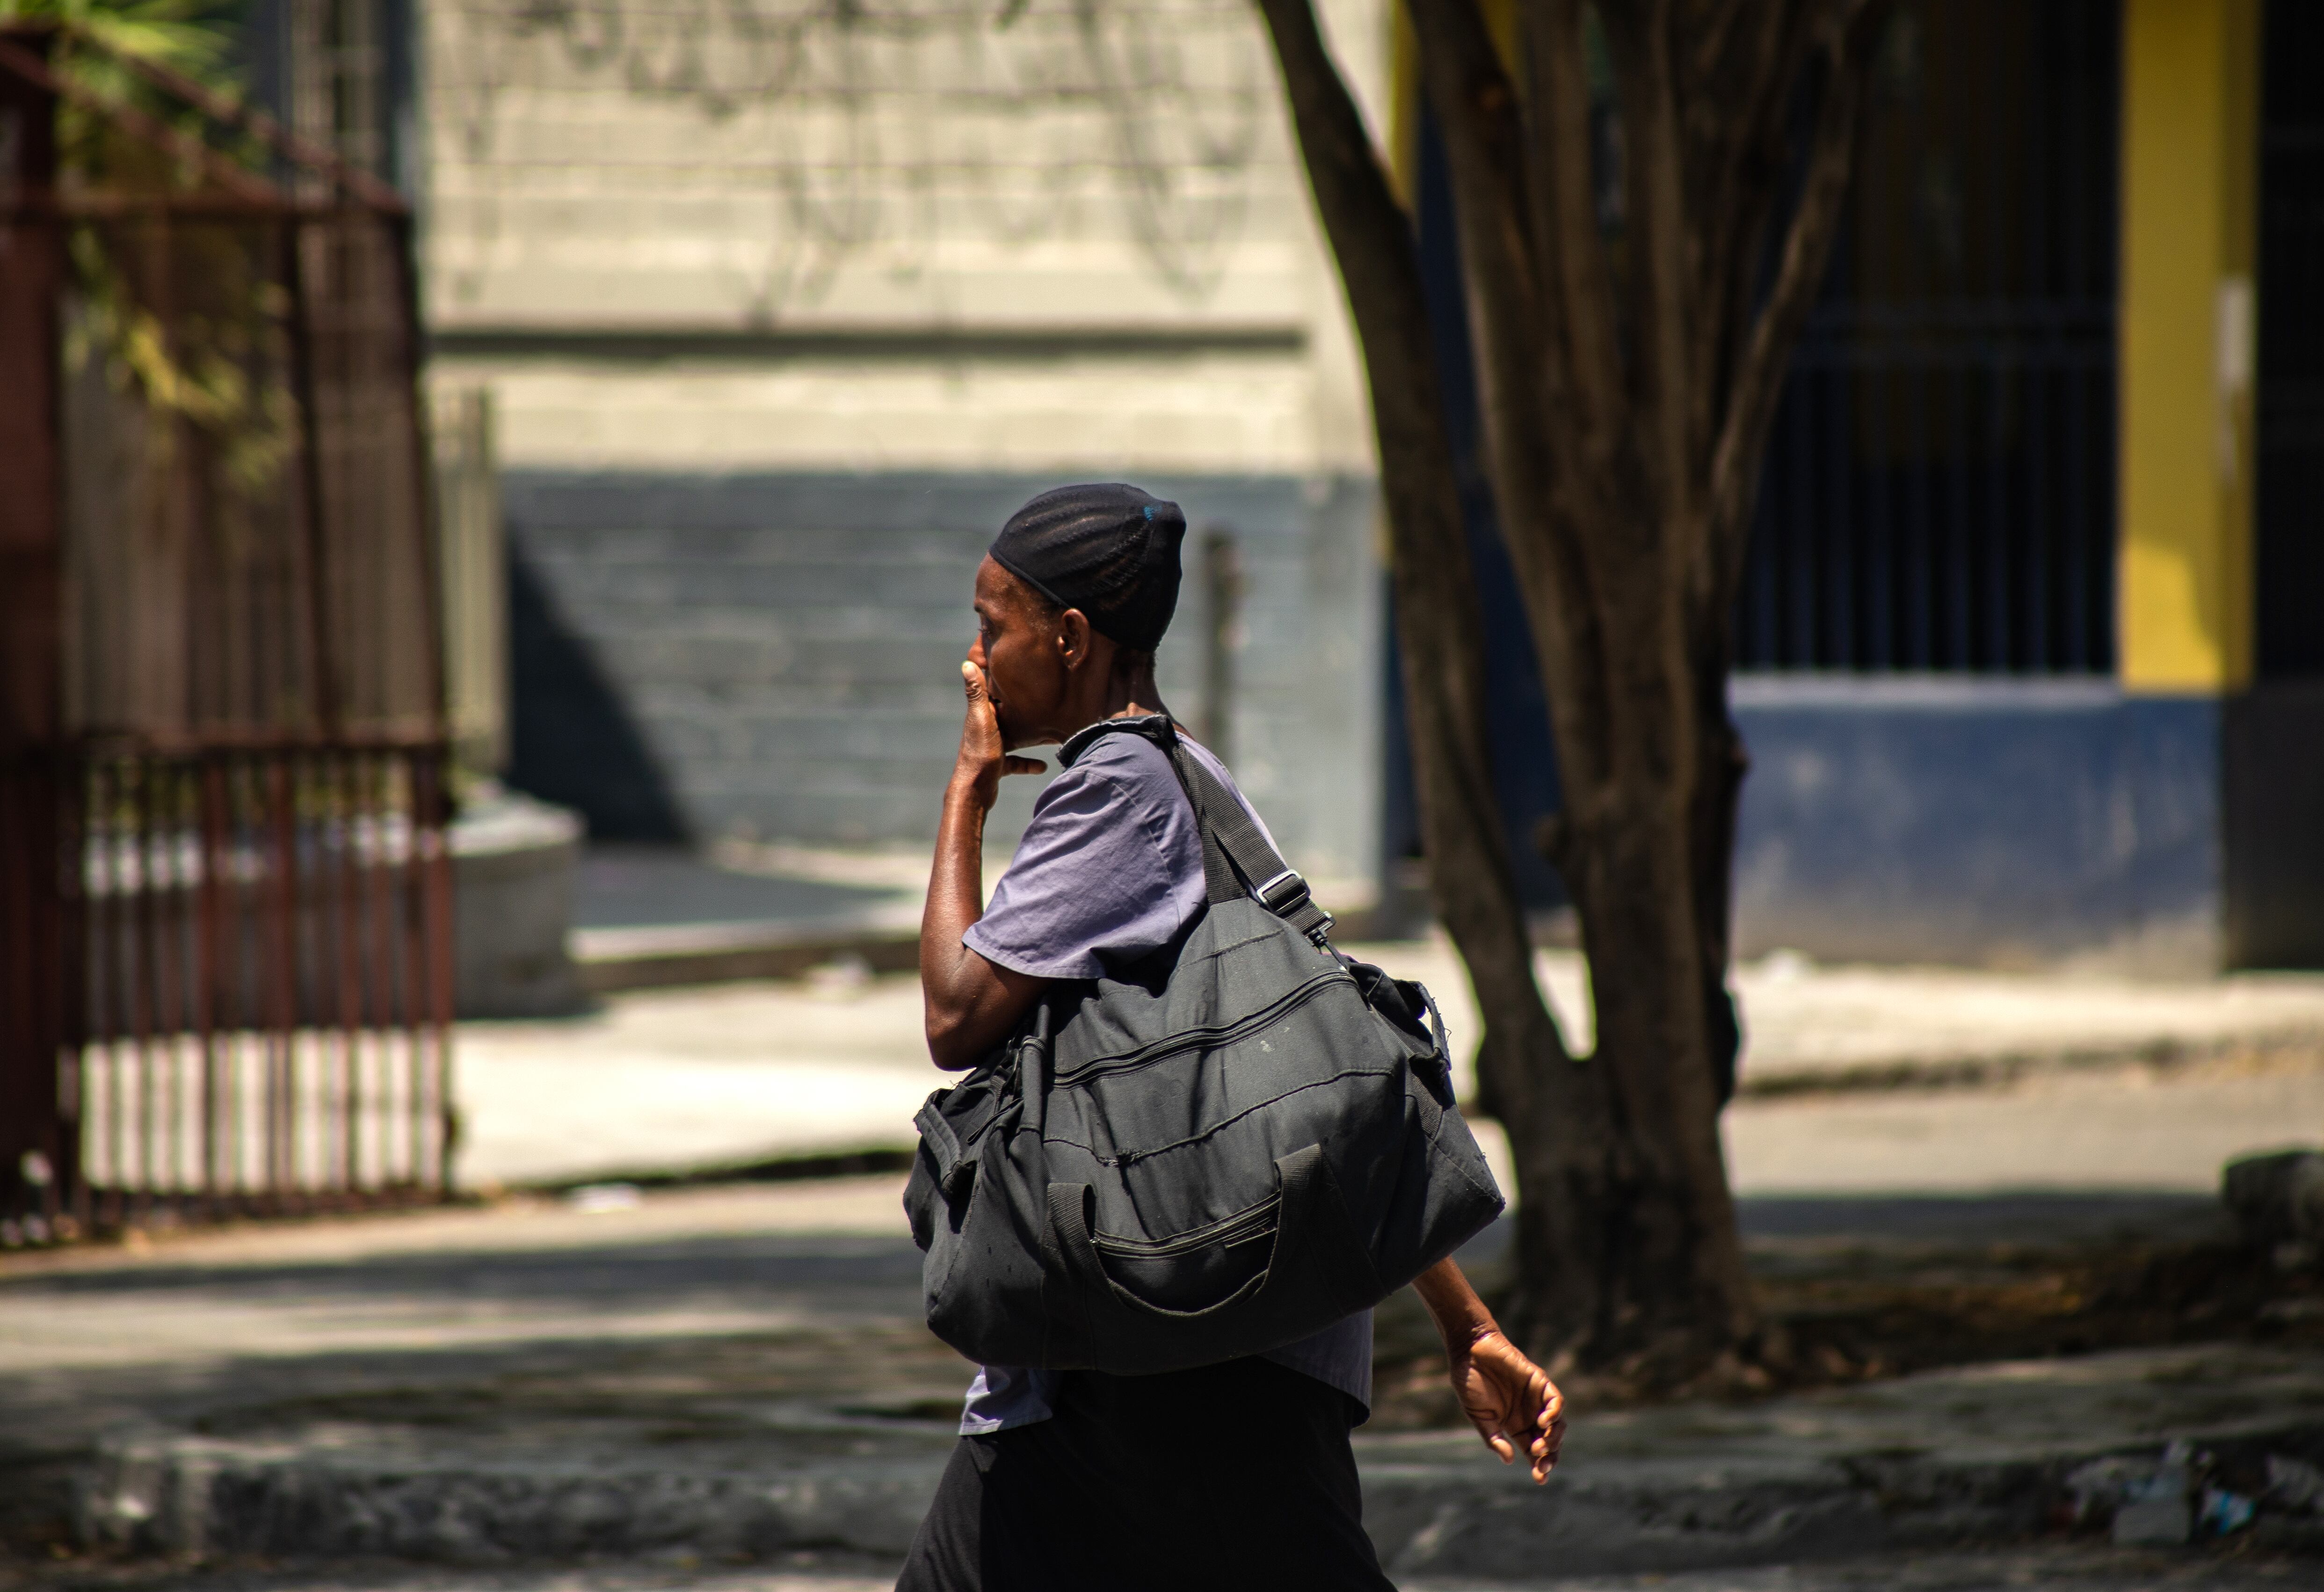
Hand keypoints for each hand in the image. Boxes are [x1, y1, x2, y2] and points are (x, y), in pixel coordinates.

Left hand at [953, 660, 1043, 812]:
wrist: (975, 790)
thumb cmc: (981, 753)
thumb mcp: (983, 719)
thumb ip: (977, 693)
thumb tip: (967, 663)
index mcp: (980, 714)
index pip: (989, 692)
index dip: (1000, 679)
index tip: (1016, 667)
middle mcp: (984, 728)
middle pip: (1004, 713)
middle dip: (1018, 706)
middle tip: (1039, 696)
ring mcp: (990, 747)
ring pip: (1012, 736)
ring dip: (1026, 734)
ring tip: (1045, 729)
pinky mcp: (997, 764)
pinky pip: (1015, 761)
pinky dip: (1027, 763)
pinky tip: (1041, 766)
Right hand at [1448, 1328, 1564, 1482]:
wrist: (1469, 1350)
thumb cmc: (1469, 1381)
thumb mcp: (1479, 1416)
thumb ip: (1493, 1438)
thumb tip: (1509, 1460)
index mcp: (1514, 1425)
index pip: (1533, 1451)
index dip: (1539, 1466)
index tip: (1539, 1479)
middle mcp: (1529, 1414)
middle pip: (1549, 1442)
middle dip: (1549, 1458)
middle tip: (1541, 1467)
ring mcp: (1536, 1399)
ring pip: (1557, 1425)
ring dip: (1553, 1439)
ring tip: (1539, 1447)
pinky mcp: (1540, 1382)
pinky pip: (1556, 1401)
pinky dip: (1554, 1414)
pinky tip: (1542, 1422)